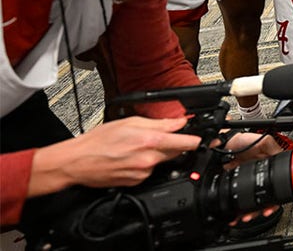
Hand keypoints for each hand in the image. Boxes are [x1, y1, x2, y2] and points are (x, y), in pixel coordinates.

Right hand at [30, 116, 200, 194]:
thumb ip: (159, 123)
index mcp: (151, 141)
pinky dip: (145, 164)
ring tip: (136, 147)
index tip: (205, 137)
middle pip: (177, 151)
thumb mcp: (130, 122)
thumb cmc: (98, 141)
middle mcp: (150, 159)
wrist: (76, 162)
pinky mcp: (137, 182)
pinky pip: (149, 171)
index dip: (197, 139)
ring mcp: (144, 173)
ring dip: (157, 154)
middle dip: (174, 144)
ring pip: (162, 161)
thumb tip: (180, 122)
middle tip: (156, 137)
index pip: (188, 142)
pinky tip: (130, 158)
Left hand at [216, 131, 282, 224]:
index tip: (272, 205)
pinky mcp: (234, 185)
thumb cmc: (242, 140)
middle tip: (260, 212)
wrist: (223, 143)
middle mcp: (257, 176)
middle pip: (264, 197)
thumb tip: (285, 157)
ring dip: (251, 211)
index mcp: (267, 168)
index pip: (275, 186)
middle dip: (262, 208)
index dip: (275, 197)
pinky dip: (239, 208)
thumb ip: (274, 147)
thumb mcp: (263, 141)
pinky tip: (238, 213)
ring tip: (248, 215)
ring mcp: (245, 181)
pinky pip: (238, 200)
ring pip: (251, 202)